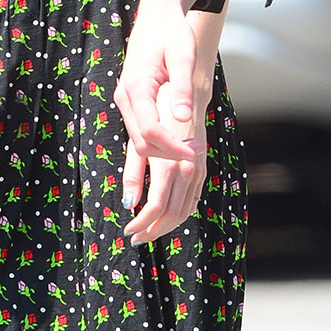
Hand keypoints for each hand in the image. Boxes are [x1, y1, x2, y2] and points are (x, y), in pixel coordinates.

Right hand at [115, 0, 204, 173]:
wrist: (157, 15)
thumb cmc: (172, 32)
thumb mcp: (184, 56)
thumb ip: (182, 88)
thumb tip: (183, 118)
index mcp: (137, 87)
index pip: (151, 132)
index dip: (173, 147)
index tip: (197, 151)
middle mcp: (125, 96)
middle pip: (142, 143)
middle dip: (169, 153)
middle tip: (198, 150)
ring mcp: (124, 99)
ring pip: (139, 140)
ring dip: (164, 149)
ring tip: (192, 145)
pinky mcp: (130, 100)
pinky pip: (140, 130)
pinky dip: (159, 140)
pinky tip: (179, 136)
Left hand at [123, 78, 209, 243]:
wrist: (186, 93)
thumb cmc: (155, 114)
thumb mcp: (137, 142)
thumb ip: (132, 174)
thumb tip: (128, 204)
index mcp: (168, 165)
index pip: (156, 207)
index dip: (142, 224)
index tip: (128, 230)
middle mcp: (186, 170)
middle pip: (172, 214)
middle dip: (153, 230)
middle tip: (135, 238)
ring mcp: (197, 170)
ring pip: (184, 210)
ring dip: (166, 225)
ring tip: (148, 232)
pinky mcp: (202, 168)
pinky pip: (193, 199)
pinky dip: (179, 213)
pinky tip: (165, 217)